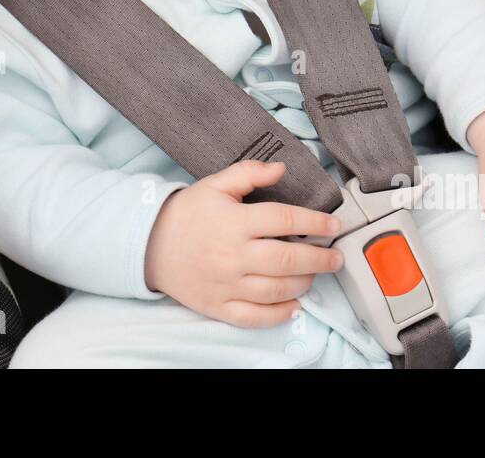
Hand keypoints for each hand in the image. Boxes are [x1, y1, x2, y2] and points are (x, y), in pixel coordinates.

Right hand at [144, 160, 343, 327]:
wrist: (148, 243)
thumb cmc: (186, 213)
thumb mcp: (214, 184)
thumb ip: (249, 173)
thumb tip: (282, 168)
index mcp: (234, 221)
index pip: (285, 219)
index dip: (315, 221)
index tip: (333, 224)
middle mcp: (233, 254)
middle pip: (288, 259)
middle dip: (320, 258)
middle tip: (336, 257)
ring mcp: (226, 283)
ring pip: (277, 289)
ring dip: (304, 283)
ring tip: (314, 274)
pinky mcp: (218, 306)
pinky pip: (255, 316)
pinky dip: (279, 314)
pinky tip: (294, 305)